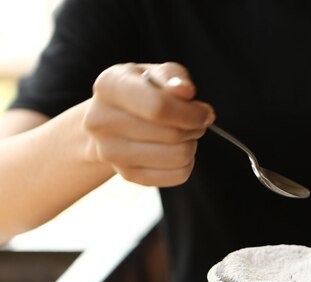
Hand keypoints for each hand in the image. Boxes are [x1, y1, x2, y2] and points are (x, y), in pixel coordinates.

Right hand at [82, 62, 214, 186]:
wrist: (108, 121)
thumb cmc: (139, 92)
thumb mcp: (153, 73)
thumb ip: (173, 76)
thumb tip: (185, 91)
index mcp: (109, 87)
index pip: (158, 107)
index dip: (190, 113)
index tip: (204, 113)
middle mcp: (102, 121)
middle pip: (172, 134)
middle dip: (195, 127)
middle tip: (195, 122)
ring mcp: (112, 152)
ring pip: (179, 156)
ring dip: (191, 144)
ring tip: (184, 134)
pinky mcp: (127, 174)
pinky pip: (178, 175)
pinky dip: (187, 163)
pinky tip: (176, 150)